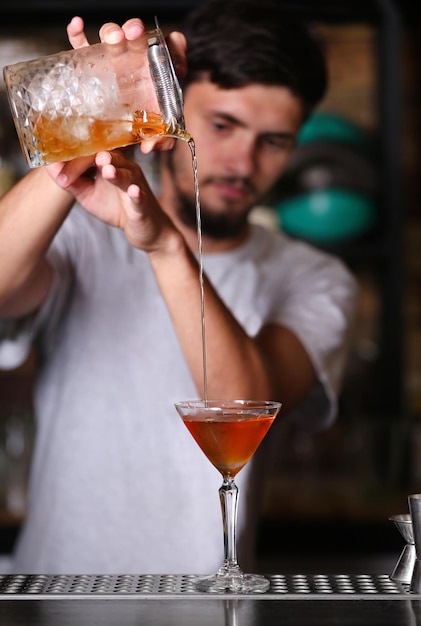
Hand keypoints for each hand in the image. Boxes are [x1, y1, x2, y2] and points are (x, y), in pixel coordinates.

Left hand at [46, 150, 175, 252]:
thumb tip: (48, 165)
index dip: (74, 155)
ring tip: (106, 167)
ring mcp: (136, 185)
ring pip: (126, 175)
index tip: (53, 156)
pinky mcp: (143, 204)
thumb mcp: (87, 194)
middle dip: (93, 159)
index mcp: (110, 163)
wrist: (145, 229)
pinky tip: (133, 191)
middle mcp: (125, 169)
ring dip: (116, 172)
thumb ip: (70, 181)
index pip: (91, 153)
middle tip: (79, 160)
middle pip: (108, 159)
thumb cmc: (117, 207)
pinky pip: (140, 197)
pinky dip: (136, 194)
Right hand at [66, 16, 187, 152]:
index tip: (177, 67)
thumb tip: (149, 145)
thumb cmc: (144, 126)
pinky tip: (78, 25)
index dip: (176, 52)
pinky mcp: (93, 63)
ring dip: (113, 32)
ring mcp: (114, 59)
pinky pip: (82, 45)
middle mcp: (136, 59)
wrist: (124, 131)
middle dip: (137, 32)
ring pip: (112, 36)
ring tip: (115, 37)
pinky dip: (77, 34)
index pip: (171, 48)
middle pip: (138, 35)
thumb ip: (162, 140)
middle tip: (135, 33)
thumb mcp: (157, 134)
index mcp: (157, 70)